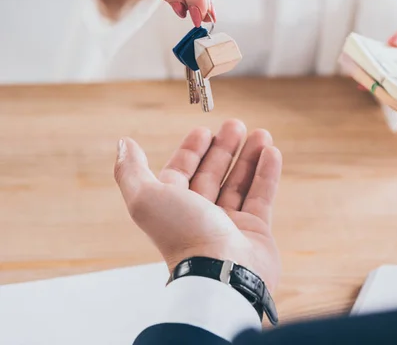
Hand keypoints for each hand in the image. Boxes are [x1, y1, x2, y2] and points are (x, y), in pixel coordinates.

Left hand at [113, 120, 281, 289]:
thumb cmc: (184, 235)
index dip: (191, 150)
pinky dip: (267, 174)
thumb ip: (131, 171)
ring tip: (261, 134)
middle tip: (236, 124)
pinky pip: (261, 196)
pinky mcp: (255, 230)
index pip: (181, 171)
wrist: (222, 273)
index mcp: (173, 207)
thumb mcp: (146, 198)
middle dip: (224, 148)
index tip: (204, 130)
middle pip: (212, 174)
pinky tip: (272, 152)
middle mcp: (200, 215)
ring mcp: (229, 223)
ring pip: (239, 183)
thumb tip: (123, 144)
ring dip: (249, 156)